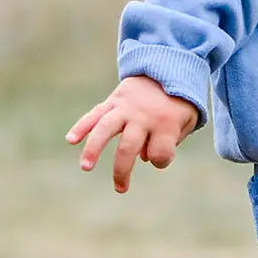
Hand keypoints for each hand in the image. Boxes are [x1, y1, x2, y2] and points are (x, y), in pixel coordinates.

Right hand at [66, 75, 199, 193]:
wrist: (170, 69)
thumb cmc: (179, 104)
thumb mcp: (186, 121)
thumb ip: (170, 142)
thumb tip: (142, 157)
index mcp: (166, 122)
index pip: (160, 153)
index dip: (161, 160)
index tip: (162, 156)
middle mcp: (143, 115)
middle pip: (128, 147)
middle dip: (122, 170)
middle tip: (120, 189)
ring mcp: (126, 107)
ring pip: (105, 128)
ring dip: (93, 148)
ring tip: (85, 167)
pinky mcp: (114, 100)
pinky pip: (95, 114)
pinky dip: (82, 126)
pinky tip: (71, 140)